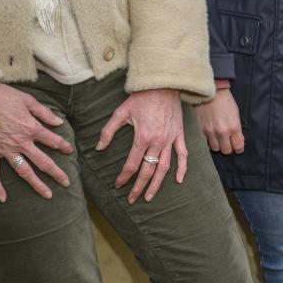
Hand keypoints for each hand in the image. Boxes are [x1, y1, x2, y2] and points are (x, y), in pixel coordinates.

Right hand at [0, 82, 73, 201]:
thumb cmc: (1, 95)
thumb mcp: (27, 99)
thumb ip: (43, 112)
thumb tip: (59, 122)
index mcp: (30, 127)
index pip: (52, 140)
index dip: (63, 146)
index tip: (70, 151)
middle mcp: (20, 142)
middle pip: (42, 161)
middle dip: (56, 173)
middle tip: (66, 183)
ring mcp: (3, 149)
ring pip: (23, 171)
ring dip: (36, 184)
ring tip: (47, 195)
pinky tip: (3, 199)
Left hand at [96, 88, 187, 203]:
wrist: (163, 83)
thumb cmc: (141, 97)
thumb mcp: (120, 112)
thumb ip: (108, 131)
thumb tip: (99, 148)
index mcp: (142, 137)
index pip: (132, 164)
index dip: (124, 177)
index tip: (119, 185)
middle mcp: (158, 141)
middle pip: (148, 170)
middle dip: (139, 187)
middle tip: (133, 199)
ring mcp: (170, 139)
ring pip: (165, 167)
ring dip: (158, 184)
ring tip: (150, 196)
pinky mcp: (179, 134)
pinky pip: (183, 155)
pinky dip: (182, 169)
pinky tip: (179, 181)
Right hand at [198, 85, 245, 155]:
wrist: (210, 91)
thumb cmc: (225, 100)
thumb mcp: (236, 114)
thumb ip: (236, 128)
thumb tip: (237, 139)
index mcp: (234, 127)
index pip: (238, 147)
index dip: (239, 148)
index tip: (238, 147)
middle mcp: (222, 132)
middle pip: (226, 150)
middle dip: (229, 148)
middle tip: (229, 144)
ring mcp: (210, 132)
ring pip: (216, 149)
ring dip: (218, 146)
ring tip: (219, 140)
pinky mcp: (201, 130)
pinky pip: (206, 143)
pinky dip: (209, 142)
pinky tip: (211, 137)